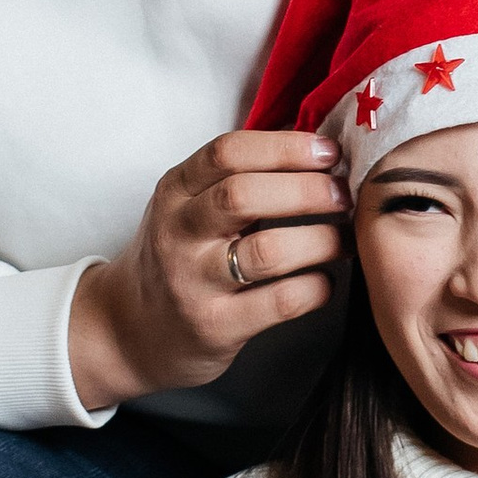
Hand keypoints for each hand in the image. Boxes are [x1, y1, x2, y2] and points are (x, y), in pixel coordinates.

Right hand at [70, 130, 348, 411]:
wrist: (130, 331)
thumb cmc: (179, 258)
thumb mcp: (189, 207)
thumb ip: (238, 176)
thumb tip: (317, 147)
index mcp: (175, 191)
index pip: (227, 152)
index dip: (286, 147)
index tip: (329, 152)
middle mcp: (178, 233)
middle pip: (245, 195)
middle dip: (308, 189)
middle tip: (344, 195)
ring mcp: (193, 282)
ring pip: (268, 250)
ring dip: (322, 240)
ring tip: (346, 239)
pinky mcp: (216, 327)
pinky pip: (280, 302)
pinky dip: (316, 287)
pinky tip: (324, 280)